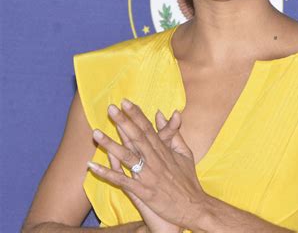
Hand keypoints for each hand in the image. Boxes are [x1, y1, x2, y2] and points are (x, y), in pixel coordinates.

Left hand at [105, 110, 184, 232]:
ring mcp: (149, 176)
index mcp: (164, 150)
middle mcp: (155, 160)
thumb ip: (173, 133)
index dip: (136, 114)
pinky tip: (92, 166)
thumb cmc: (188, 180)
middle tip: (110, 108)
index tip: (125, 102)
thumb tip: (162, 114)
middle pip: (136, 137)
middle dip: (123, 121)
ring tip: (96, 133)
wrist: (194, 206)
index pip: (148, 128)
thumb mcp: (185, 153)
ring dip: (110, 144)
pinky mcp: (144, 192)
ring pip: (127, 156)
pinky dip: (107, 174)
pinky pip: (122, 181)